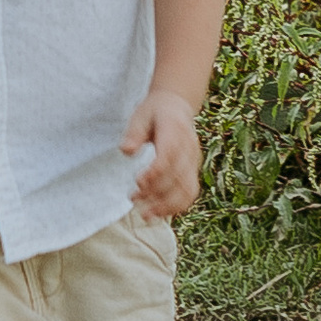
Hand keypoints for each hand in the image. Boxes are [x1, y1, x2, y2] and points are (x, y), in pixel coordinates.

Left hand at [121, 88, 201, 220]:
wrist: (177, 105)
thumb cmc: (154, 112)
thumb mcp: (140, 116)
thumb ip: (134, 133)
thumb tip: (126, 151)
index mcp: (175, 131)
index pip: (169, 157)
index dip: (155, 173)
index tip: (137, 182)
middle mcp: (189, 148)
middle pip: (178, 177)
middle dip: (156, 193)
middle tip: (133, 198)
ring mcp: (194, 161)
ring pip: (187, 189)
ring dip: (167, 206)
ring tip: (146, 215)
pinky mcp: (193, 170)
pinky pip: (190, 192)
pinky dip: (177, 206)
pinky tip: (159, 212)